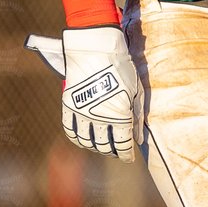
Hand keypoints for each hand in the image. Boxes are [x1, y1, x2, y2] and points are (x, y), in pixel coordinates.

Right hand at [59, 26, 142, 161]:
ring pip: (86, 140)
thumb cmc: (121, 68)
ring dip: (94, 146)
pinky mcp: (69, 106)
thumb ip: (137, 115)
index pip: (122, 144)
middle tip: (116, 150)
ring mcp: (82, 113)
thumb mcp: (136, 90)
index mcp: (119, 115)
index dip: (126, 153)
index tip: (129, 156)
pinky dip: (77, 137)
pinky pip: (70, 130)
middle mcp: (99, 118)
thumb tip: (138, 136)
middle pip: (104, 145)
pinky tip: (83, 138)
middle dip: (111, 150)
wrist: (96, 49)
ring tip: (100, 145)